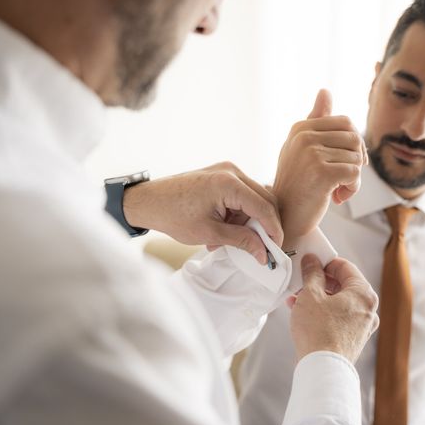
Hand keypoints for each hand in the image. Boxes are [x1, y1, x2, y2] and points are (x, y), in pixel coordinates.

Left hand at [121, 162, 281, 263]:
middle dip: (263, 226)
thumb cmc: (173, 215)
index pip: (264, 207)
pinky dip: (238, 213)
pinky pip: (241, 194)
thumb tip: (263, 254)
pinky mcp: (221, 175)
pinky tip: (224, 227)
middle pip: (264, 199)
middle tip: (258, 248)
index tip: (275, 250)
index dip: (273, 231)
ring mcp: (226, 170)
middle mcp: (231, 171)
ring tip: (226, 239)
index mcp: (228, 183)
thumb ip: (241, 241)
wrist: (148, 201)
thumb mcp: (210, 233)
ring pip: (254, 198)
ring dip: (248, 221)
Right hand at [273, 89, 366, 248]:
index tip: (341, 164)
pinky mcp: (322, 172)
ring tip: (335, 190)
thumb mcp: (302, 149)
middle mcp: (304, 137)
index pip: (345, 123)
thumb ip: (315, 121)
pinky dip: (352, 189)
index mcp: (300, 128)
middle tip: (342, 179)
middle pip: (354, 138)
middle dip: (355, 160)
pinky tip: (337, 197)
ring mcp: (311, 153)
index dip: (352, 145)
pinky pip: (355, 173)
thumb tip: (325, 90)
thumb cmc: (297, 185)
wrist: (284, 218)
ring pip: (357, 157)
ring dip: (353, 178)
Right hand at [288, 254, 378, 361]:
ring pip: (338, 302)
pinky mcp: (352, 339)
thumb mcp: (311, 294)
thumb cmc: (319, 331)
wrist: (322, 368)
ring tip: (296, 297)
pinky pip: (337, 317)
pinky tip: (302, 312)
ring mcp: (362, 326)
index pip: (346, 267)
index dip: (326, 262)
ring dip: (317, 297)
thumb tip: (312, 261)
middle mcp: (368, 309)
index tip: (311, 261)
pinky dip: (322, 312)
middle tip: (302, 279)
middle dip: (319, 281)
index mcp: (363, 294)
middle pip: (343, 285)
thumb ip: (312, 273)